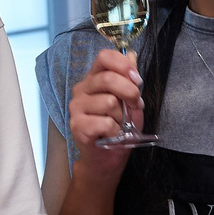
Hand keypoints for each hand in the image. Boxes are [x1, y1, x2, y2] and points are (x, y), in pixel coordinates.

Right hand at [66, 47, 142, 181]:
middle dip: (130, 92)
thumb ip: (130, 79)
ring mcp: (76, 107)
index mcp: (94, 79)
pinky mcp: (77, 126)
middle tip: (136, 105)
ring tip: (118, 125)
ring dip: (121, 117)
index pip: (104, 57)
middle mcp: (82, 90)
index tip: (137, 79)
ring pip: (109, 102)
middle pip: (108, 79)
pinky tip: (111, 135)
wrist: (107, 159)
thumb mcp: (130, 102)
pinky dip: (116, 131)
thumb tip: (131, 55)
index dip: (123, 65)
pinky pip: (106, 122)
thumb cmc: (119, 129)